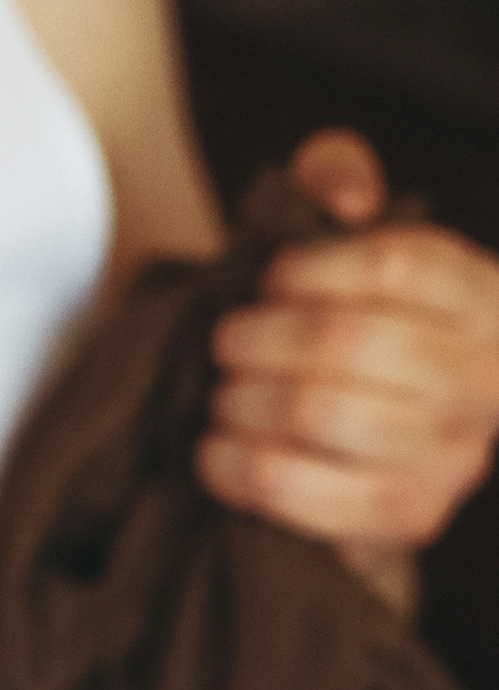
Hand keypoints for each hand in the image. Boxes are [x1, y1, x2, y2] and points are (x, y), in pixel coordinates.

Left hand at [200, 129, 498, 610]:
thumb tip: (346, 197)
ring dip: (240, 400)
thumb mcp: (353, 228)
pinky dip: (236, 466)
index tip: (270, 279)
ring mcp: (453, 455)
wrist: (384, 421)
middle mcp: (483, 378)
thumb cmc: (359, 315)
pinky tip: (218, 449)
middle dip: (256, 338)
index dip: (309, 268)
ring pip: (314, 414)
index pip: (397, 265)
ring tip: (224, 395)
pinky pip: (299, 490)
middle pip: (342, 343)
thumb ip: (338, 173)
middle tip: (227, 343)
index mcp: (481, 298)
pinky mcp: (407, 516)